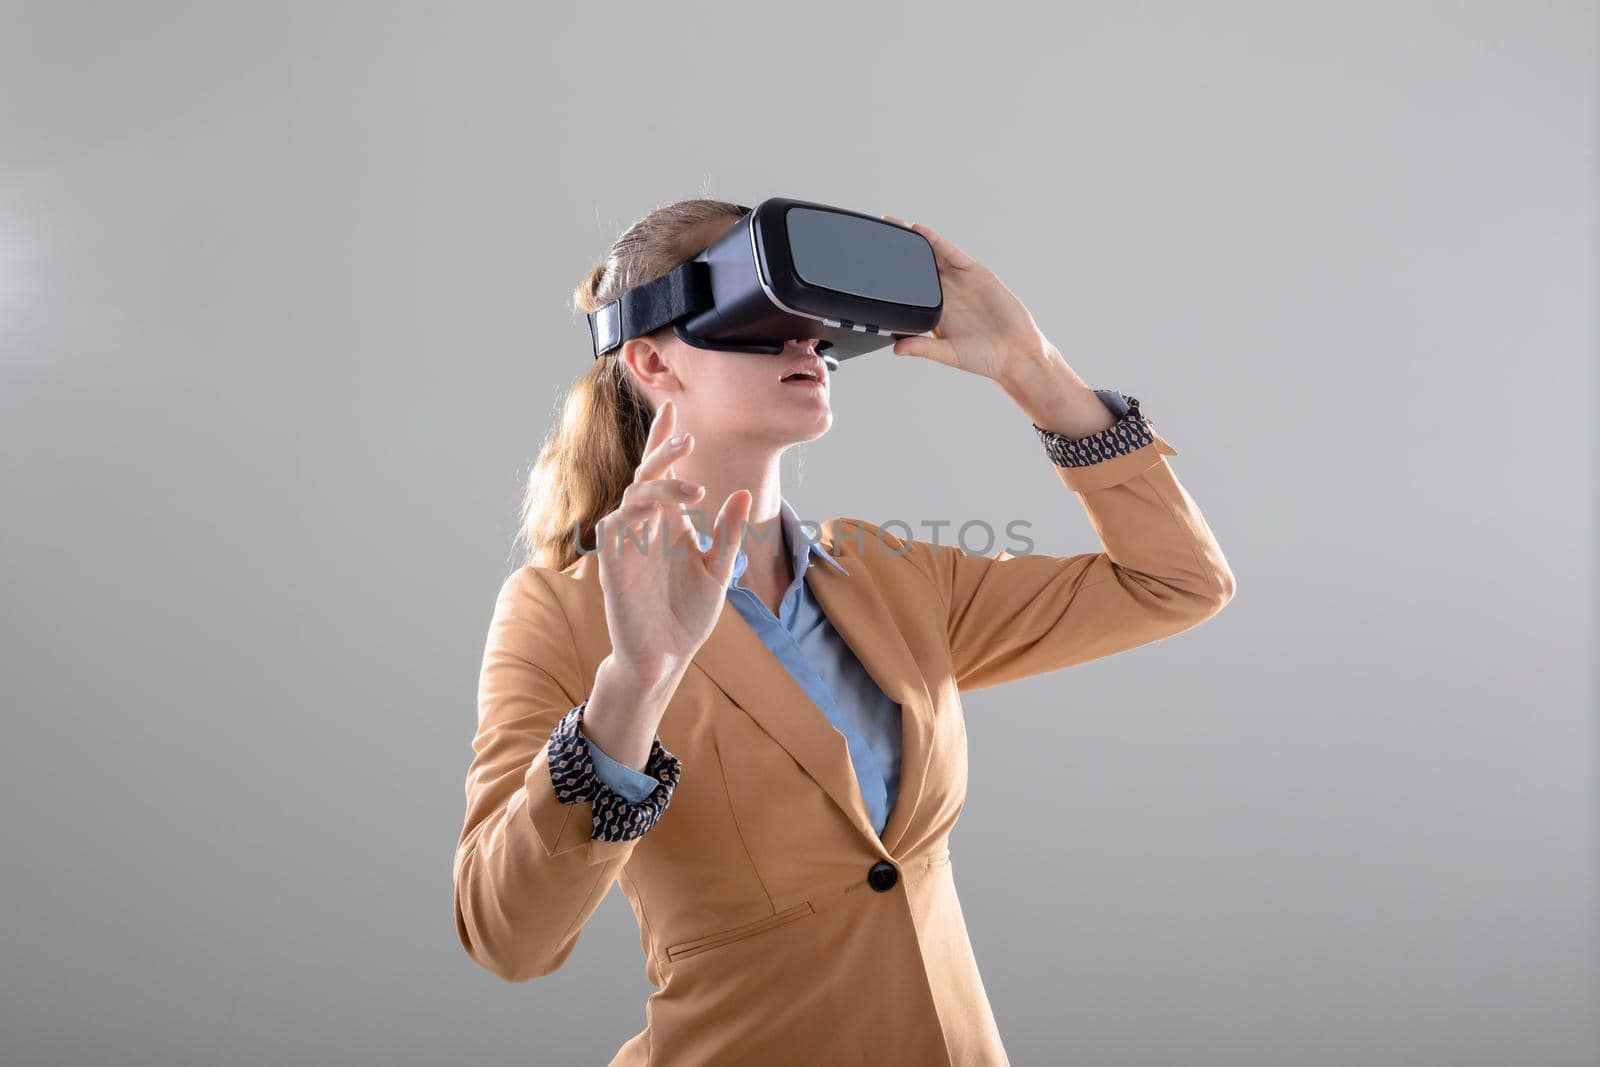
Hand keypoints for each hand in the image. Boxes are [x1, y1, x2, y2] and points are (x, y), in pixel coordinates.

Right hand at [595, 398, 752, 685]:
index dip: (664, 441)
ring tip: (696, 493)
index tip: (674, 407)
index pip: (662, 473)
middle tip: (688, 437)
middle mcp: (644, 527)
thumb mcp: (718, 571)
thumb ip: (728, 533)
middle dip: (662, 451)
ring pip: (634, 496)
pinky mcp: (614, 563)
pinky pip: (618, 526)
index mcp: (667, 524)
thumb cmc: (687, 616)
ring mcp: (626, 543)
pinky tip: (661, 514)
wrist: (665, 658)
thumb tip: (741, 493)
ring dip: (662, 487)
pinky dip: (638, 514)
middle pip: (646, 475)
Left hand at [881, 214, 1052, 383]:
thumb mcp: (948, 353)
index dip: (893, 274)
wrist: (1016, 353)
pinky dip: (937, 242)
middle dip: (900, 250)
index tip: (872, 265)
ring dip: (915, 240)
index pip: (909, 287)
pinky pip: (953, 254)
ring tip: (895, 226)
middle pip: (918, 265)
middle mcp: (947, 293)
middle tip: (880, 233)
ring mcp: (961, 281)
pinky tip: (921, 232)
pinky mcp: (977, 274)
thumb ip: (922, 347)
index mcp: (936, 311)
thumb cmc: (984, 358)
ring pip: (934, 255)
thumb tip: (896, 349)